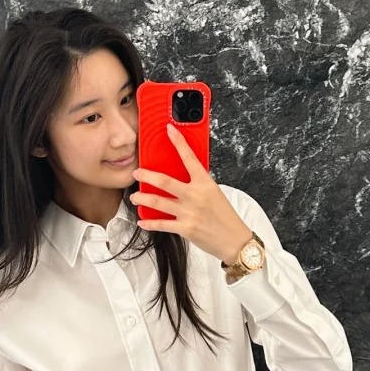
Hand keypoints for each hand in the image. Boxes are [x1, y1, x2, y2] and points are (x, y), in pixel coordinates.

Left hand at [131, 123, 252, 264]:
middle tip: (137, 173)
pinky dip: (149, 223)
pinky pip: (162, 224)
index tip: (169, 130)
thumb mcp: (215, 193)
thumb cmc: (225, 216)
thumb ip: (198, 184)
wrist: (235, 240)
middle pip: (164, 181)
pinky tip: (142, 221)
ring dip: (142, 199)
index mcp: (205, 183)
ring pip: (158, 202)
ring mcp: (189, 212)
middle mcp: (195, 196)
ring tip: (135, 197)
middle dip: (146, 176)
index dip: (178, 142)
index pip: (189, 158)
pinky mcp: (185, 228)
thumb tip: (181, 176)